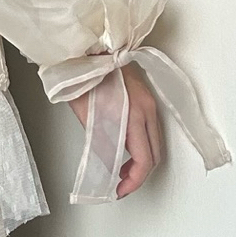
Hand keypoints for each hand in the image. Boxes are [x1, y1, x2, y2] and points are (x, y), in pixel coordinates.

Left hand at [67, 61, 162, 198]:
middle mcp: (147, 109)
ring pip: (154, 142)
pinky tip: (125, 147)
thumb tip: (107, 166)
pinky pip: (150, 128)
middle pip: (155, 154)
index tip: (119, 190)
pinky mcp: (144, 96)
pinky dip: (142, 144)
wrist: (86, 46)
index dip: (133, 182)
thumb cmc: (81, 75)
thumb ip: (101, 142)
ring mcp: (148, 101)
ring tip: (119, 167)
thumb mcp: (86, 115)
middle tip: (118, 182)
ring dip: (141, 159)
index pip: (144, 160)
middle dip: (139, 174)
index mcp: (134, 114)